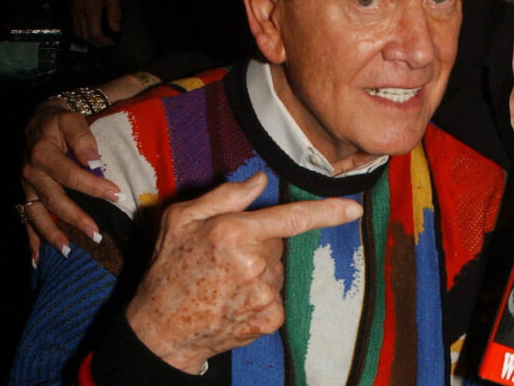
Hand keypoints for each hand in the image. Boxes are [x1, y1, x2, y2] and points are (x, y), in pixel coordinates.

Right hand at [21, 99, 119, 261]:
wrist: (38, 120)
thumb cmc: (61, 122)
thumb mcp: (73, 122)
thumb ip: (84, 140)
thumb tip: (95, 163)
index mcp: (43, 154)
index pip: (71, 175)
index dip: (94, 186)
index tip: (117, 195)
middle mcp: (31, 173)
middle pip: (54, 200)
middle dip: (75, 218)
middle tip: (96, 234)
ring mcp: (25, 187)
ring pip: (36, 215)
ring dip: (51, 234)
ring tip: (68, 251)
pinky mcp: (25, 195)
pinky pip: (25, 220)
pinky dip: (31, 241)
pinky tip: (36, 260)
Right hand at [71, 0, 121, 46]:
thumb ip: (115, 14)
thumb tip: (116, 30)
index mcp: (91, 8)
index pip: (95, 34)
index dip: (104, 42)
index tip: (112, 42)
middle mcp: (79, 10)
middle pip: (84, 36)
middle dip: (96, 43)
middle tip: (107, 43)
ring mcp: (72, 8)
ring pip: (76, 31)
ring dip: (88, 38)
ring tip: (100, 38)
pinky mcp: (70, 5)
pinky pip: (73, 23)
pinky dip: (81, 31)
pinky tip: (91, 28)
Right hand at [125, 173, 362, 373]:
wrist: (159, 331)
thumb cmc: (167, 269)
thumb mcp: (181, 220)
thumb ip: (225, 196)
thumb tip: (260, 181)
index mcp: (234, 232)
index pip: (293, 217)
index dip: (328, 212)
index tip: (354, 208)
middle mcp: (255, 264)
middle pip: (278, 243)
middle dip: (259, 244)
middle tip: (224, 257)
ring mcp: (265, 295)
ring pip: (277, 270)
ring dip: (259, 272)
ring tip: (224, 282)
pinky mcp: (269, 319)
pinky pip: (276, 296)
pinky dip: (260, 296)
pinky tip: (232, 300)